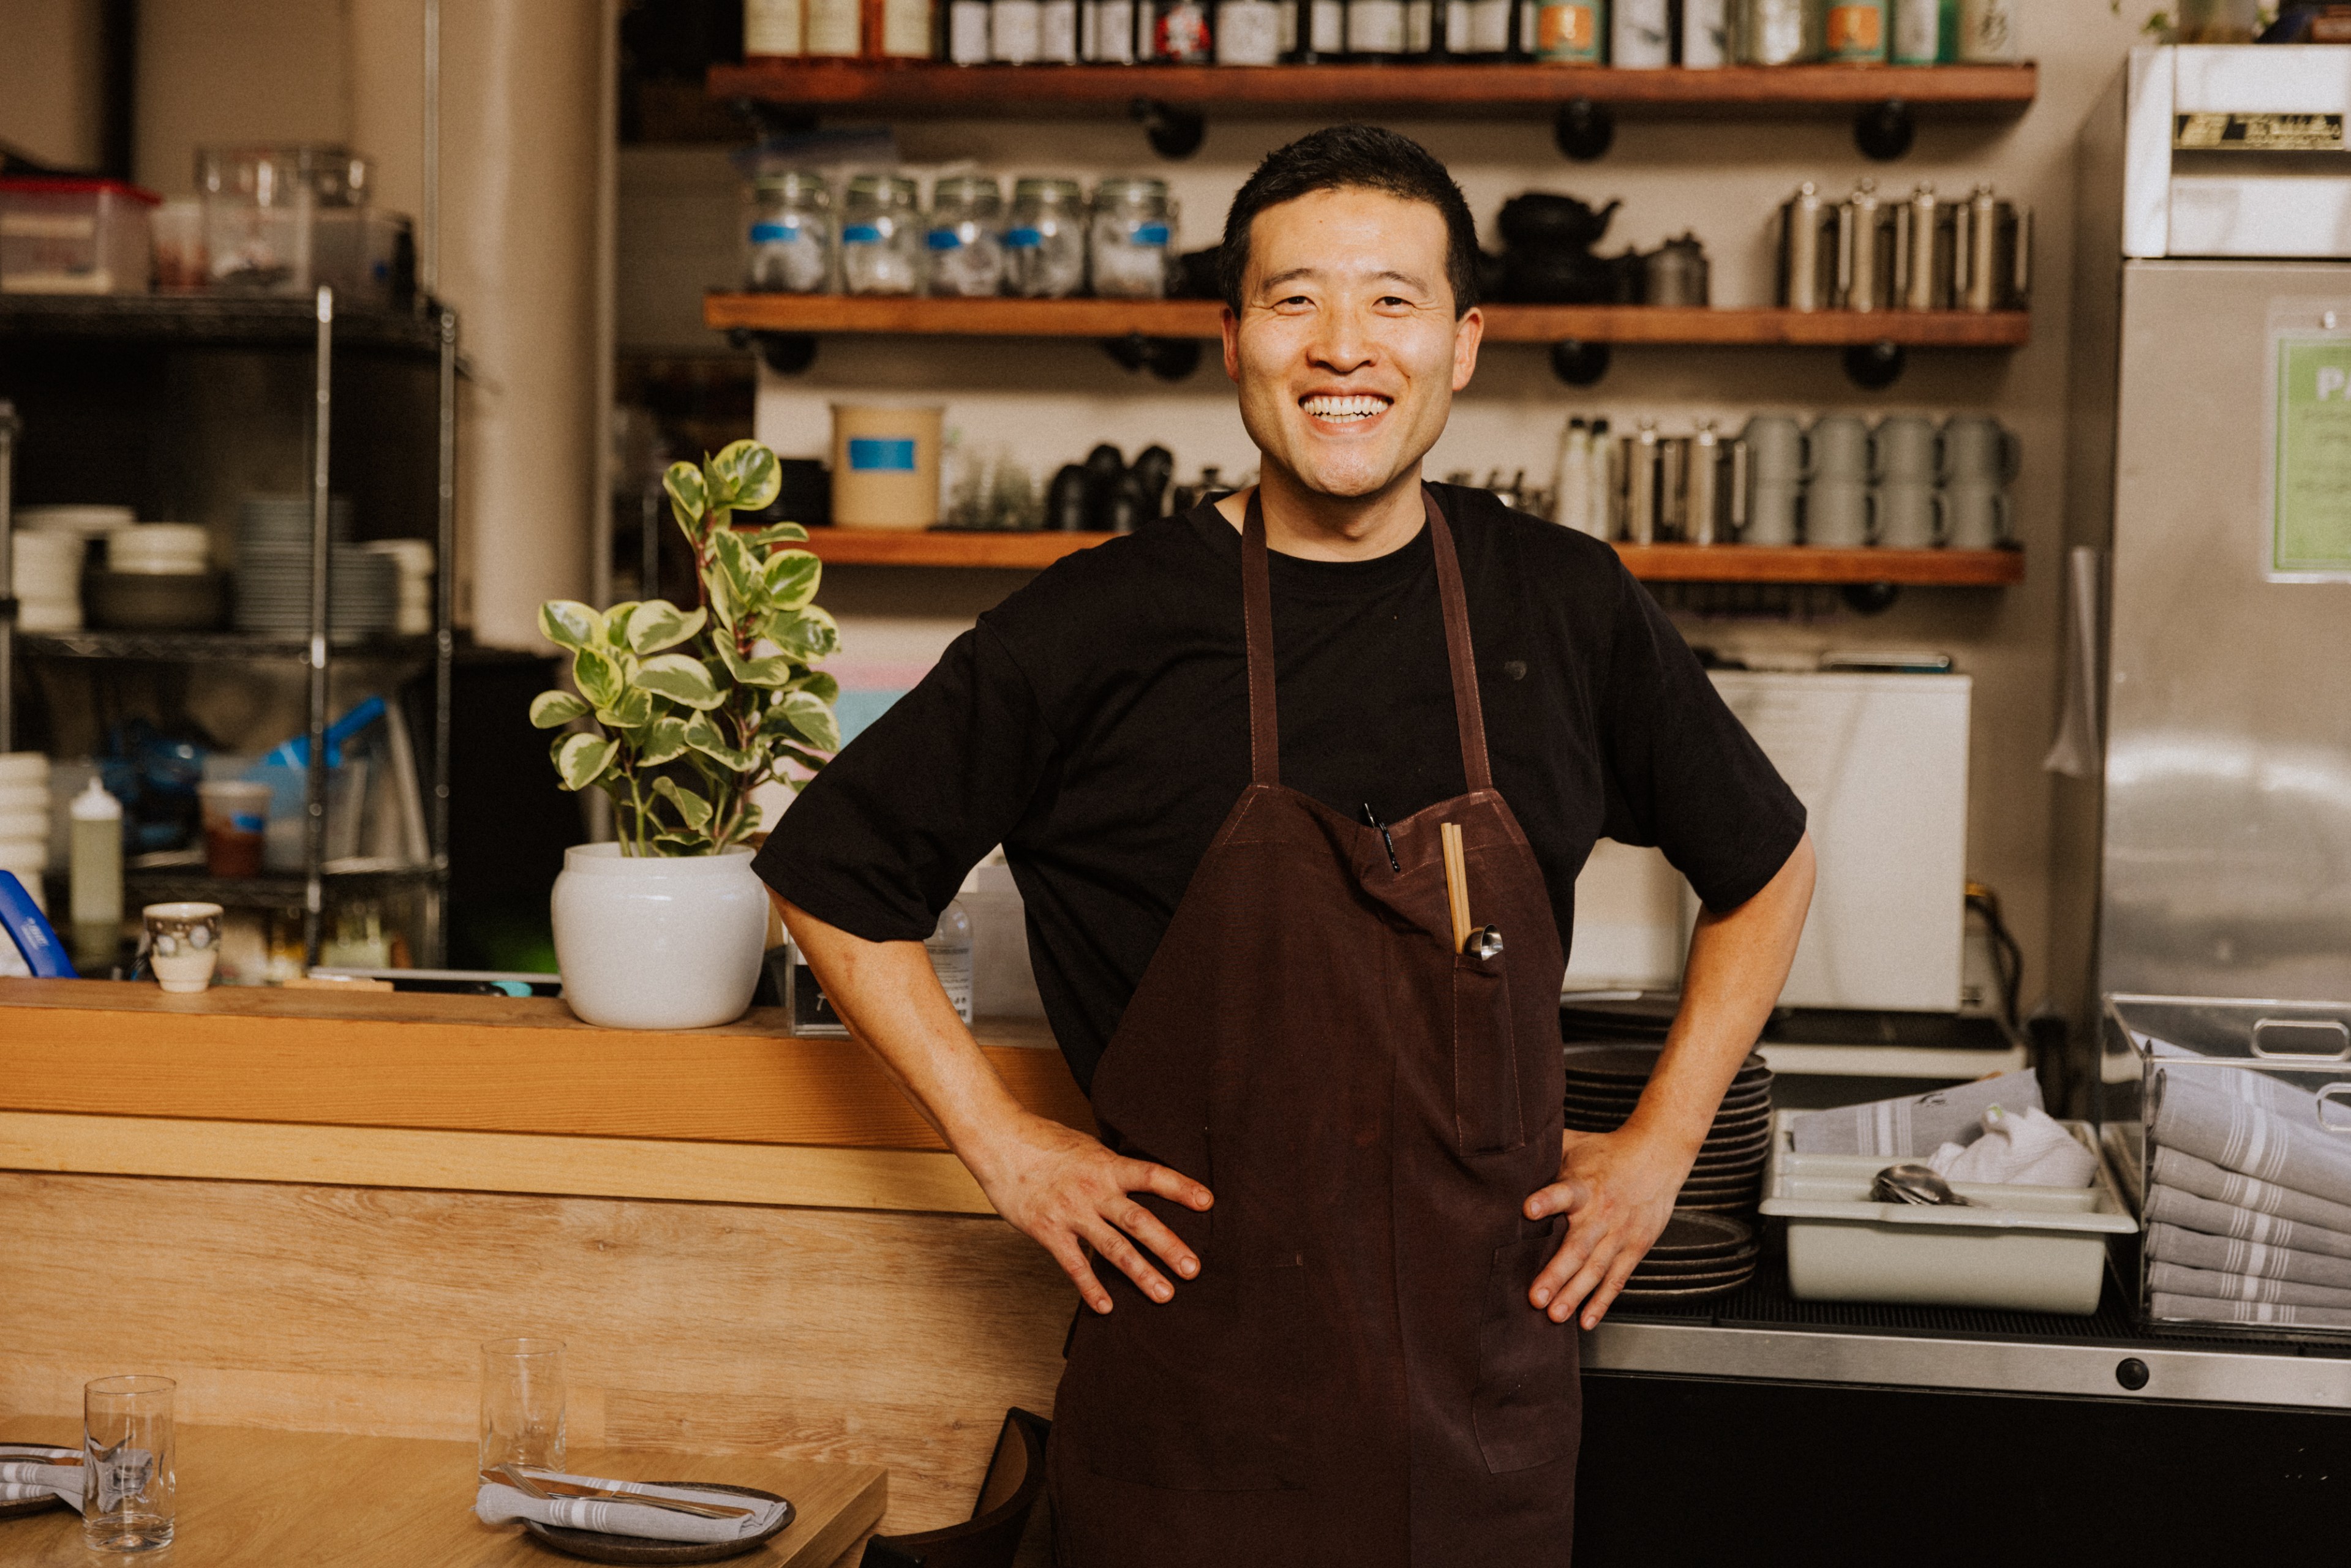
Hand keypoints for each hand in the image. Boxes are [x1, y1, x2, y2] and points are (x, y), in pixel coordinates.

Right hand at [966, 1111, 1212, 1314]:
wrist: (999, 1142)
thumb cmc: (1043, 1141)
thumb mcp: (1086, 1147)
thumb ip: (1112, 1167)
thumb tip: (1139, 1179)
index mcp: (1107, 1165)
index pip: (1152, 1175)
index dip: (1180, 1188)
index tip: (1208, 1202)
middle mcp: (1094, 1190)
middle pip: (1139, 1220)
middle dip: (1168, 1246)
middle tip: (1194, 1269)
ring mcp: (1072, 1213)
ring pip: (1113, 1247)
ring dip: (1141, 1273)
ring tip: (1165, 1295)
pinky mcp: (1048, 1231)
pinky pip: (1074, 1264)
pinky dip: (1091, 1287)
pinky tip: (1106, 1307)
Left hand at [1521, 1126, 1694, 1329]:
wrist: (1658, 1155)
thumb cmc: (1607, 1152)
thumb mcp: (1574, 1145)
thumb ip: (1543, 1156)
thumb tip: (1505, 1156)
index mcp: (1583, 1185)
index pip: (1563, 1192)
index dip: (1546, 1201)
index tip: (1527, 1209)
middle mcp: (1601, 1212)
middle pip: (1577, 1246)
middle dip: (1556, 1273)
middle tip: (1536, 1297)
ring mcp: (1620, 1233)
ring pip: (1596, 1269)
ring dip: (1575, 1294)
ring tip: (1555, 1315)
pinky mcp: (1635, 1247)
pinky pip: (1617, 1279)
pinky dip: (1602, 1301)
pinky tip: (1586, 1320)